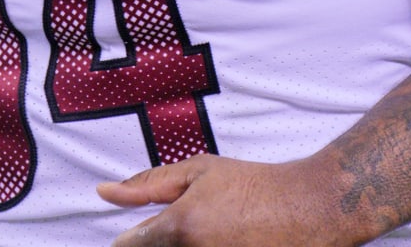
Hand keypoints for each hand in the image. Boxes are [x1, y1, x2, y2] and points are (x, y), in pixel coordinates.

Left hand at [99, 154, 358, 246]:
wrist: (307, 208)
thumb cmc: (252, 185)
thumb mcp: (198, 170)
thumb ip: (147, 184)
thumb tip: (104, 192)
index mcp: (178, 227)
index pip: (129, 246)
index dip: (130, 241)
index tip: (144, 235)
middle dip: (159, 244)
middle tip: (193, 228)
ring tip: (214, 232)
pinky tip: (225, 240)